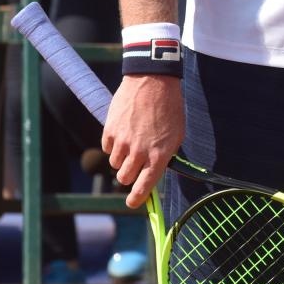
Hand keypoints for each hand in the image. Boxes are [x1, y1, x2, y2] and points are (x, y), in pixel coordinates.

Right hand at [103, 75, 183, 207]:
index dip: (137, 198)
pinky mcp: (110, 131)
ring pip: (114, 164)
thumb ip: (165, 155)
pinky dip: (113, 144)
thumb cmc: (169, 107)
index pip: (145, 186)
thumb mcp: (176, 134)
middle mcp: (139, 152)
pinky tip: (124, 131)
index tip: (133, 203)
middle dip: (128, 175)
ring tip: (132, 141)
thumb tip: (154, 172)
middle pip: (124, 178)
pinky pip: (107, 148)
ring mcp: (123, 142)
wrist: (153, 80)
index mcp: (159, 155)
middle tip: (133, 165)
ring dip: (121, 158)